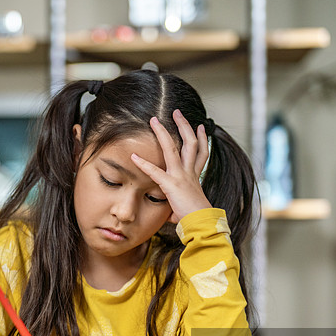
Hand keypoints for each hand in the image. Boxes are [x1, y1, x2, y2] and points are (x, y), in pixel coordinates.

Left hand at [130, 109, 210, 223]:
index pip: (201, 153)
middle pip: (190, 143)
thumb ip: (178, 207)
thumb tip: (172, 216)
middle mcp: (189, 172)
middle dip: (183, 126)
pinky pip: (155, 172)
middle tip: (177, 112)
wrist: (201, 223)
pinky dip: (143, 164)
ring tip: (154, 120)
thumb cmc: (195, 218)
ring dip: (163, 133)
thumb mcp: (188, 208)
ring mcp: (181, 176)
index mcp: (195, 177)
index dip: (202, 138)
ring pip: (173, 148)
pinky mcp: (171, 184)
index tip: (201, 127)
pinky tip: (133, 157)